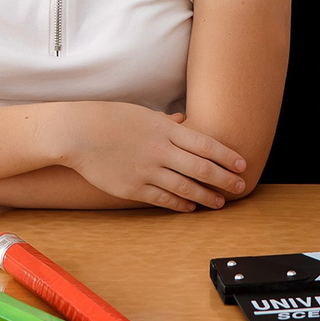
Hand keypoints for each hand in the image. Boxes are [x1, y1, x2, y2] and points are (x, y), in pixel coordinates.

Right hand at [52, 104, 247, 211]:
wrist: (77, 133)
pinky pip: (162, 198)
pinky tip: (190, 206)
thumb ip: (165, 122)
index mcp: (165, 129)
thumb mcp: (142, 114)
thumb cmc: (109, 118)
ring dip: (206, 196)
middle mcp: (160, 150)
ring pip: (185, 187)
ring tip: (219, 202)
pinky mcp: (133, 187)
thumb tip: (184, 120)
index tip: (242, 164)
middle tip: (241, 187)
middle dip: (225, 179)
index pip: (205, 144)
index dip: (226, 156)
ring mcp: (147, 170)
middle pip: (201, 168)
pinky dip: (179, 203)